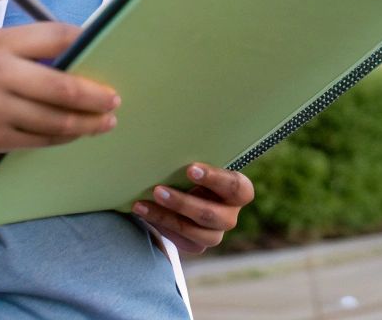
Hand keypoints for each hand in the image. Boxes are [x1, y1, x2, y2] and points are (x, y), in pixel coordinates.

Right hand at [0, 23, 119, 157]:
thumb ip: (35, 49)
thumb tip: (87, 57)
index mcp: (2, 43)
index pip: (57, 37)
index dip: (88, 45)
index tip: (109, 55)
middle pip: (63, 87)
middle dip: (96, 97)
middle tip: (114, 100)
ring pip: (56, 120)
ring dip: (88, 123)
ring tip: (105, 121)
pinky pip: (42, 140)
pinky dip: (65, 137)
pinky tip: (77, 133)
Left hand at [131, 162, 254, 254]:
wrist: (182, 193)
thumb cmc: (191, 171)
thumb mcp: (197, 165)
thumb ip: (192, 157)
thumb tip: (166, 136)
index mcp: (239, 190)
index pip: (235, 187)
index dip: (214, 179)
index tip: (190, 169)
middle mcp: (230, 215)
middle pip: (212, 215)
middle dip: (183, 203)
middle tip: (158, 190)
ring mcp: (215, 233)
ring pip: (195, 231)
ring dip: (166, 217)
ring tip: (142, 204)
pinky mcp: (197, 245)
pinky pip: (180, 240)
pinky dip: (160, 226)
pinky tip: (143, 213)